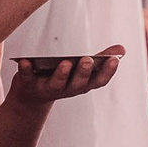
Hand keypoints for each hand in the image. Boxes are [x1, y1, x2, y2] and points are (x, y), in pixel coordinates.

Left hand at [7, 46, 124, 107]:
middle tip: (88, 60)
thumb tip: (122, 49)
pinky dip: (25, 71)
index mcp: (82, 84)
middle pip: (78, 83)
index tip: (115, 60)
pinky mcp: (29, 85)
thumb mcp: (81, 69)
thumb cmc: (60, 77)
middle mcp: (67, 89)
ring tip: (65, 63)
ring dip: (61, 74)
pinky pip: (27, 78)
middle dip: (83, 73)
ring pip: (56, 84)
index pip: (98, 81)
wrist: (31, 96)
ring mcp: (48, 88)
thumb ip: (100, 59)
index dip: (107, 72)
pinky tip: (25, 61)